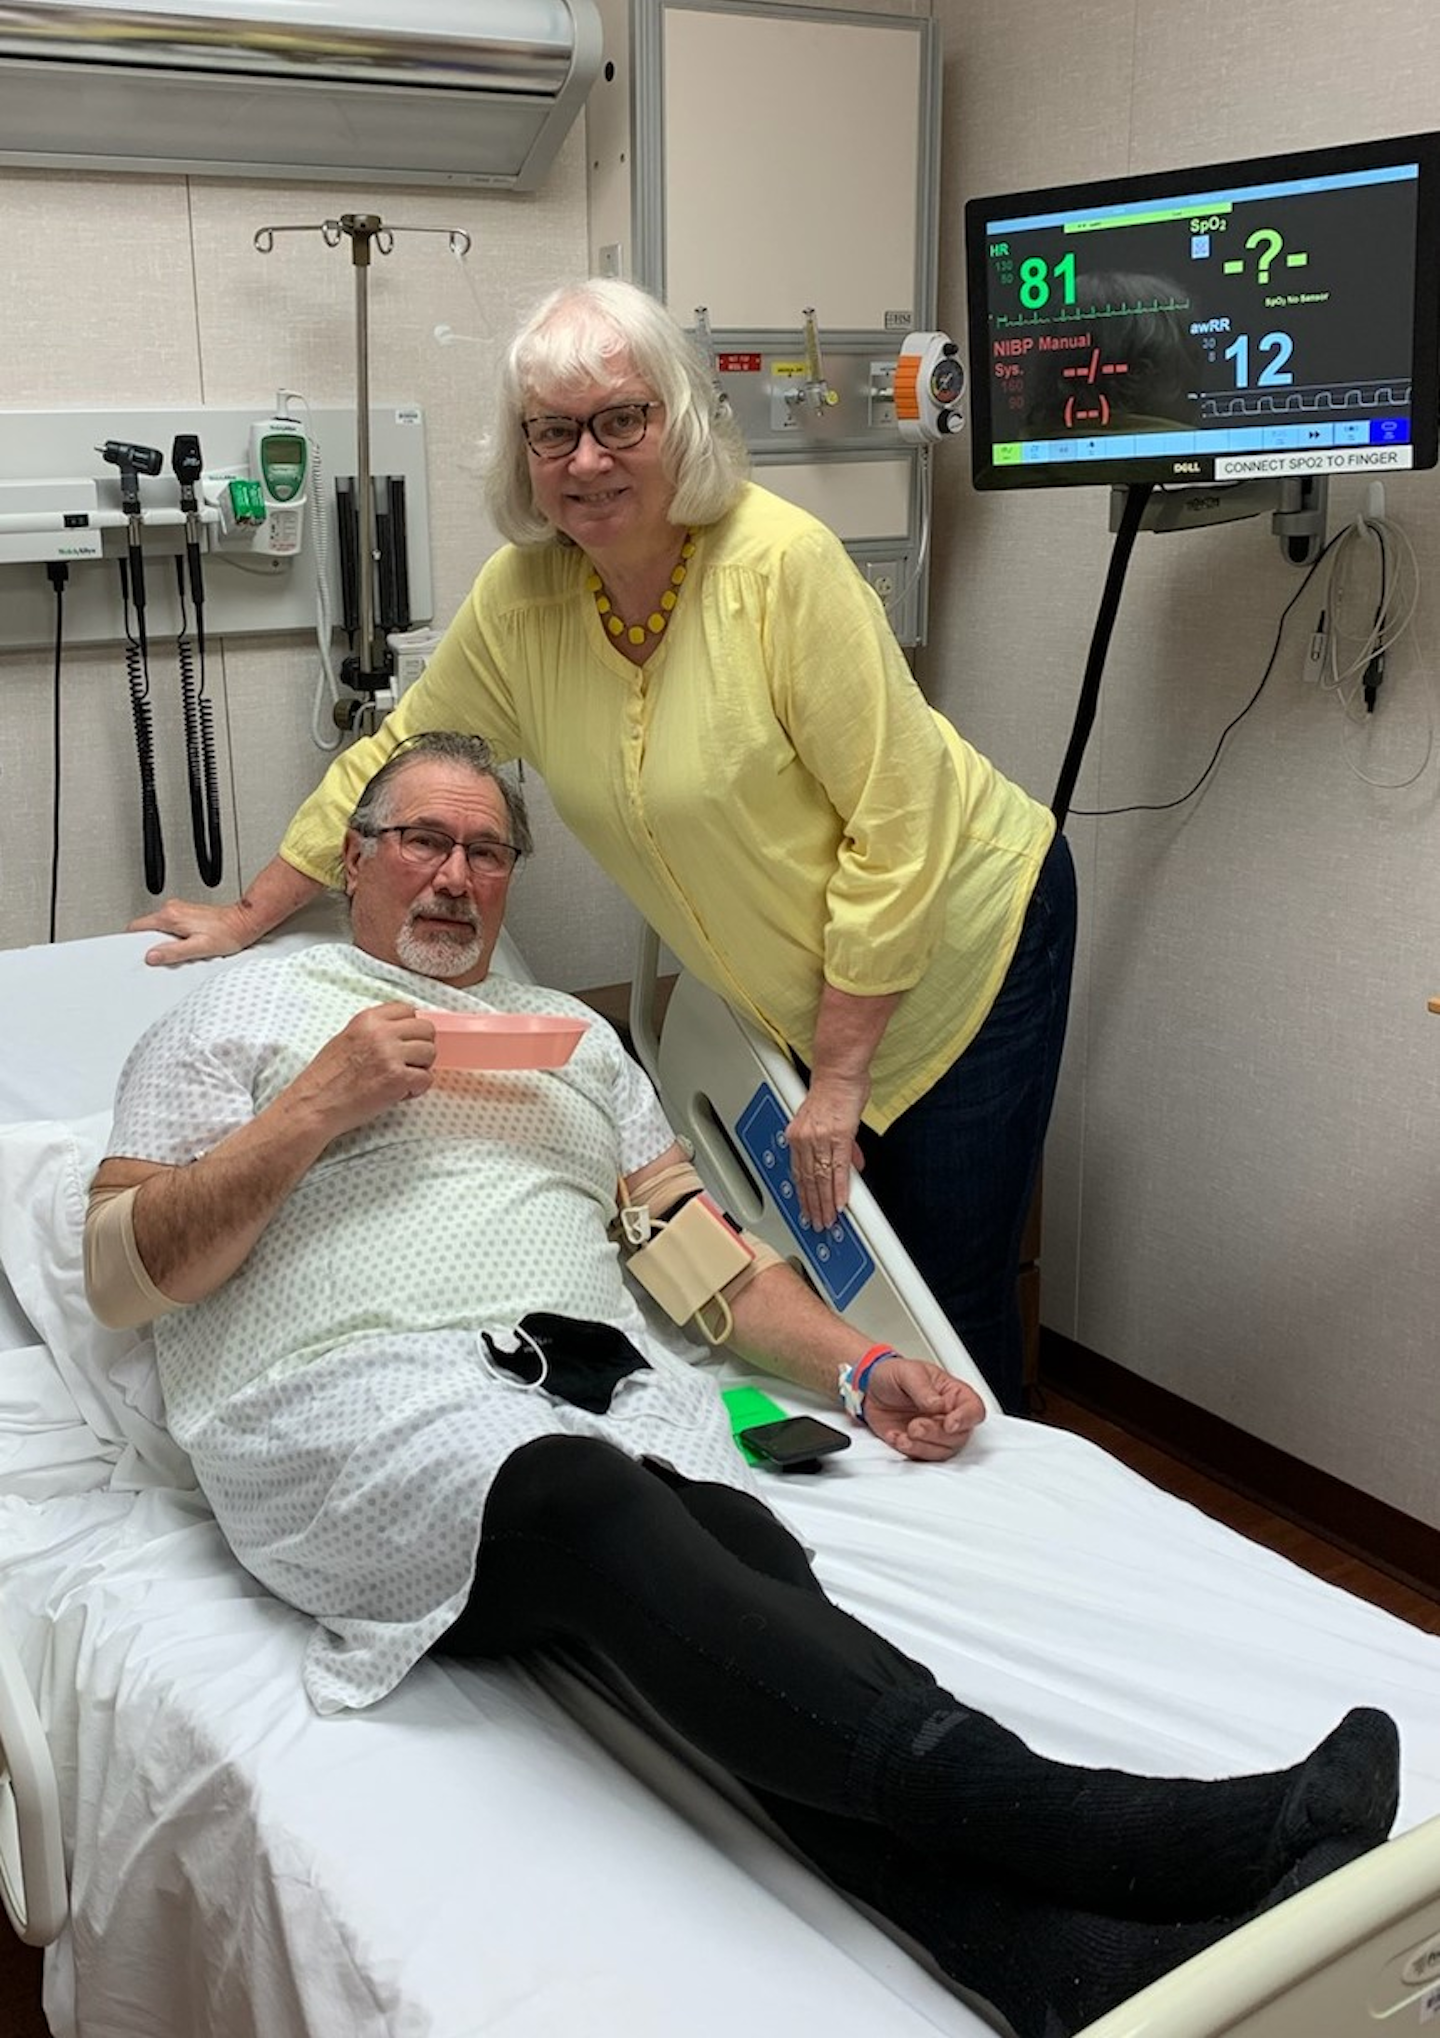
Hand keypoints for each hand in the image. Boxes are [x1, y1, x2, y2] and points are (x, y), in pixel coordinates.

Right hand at [128, 898, 255, 967]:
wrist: (244, 922)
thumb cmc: (228, 934)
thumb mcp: (199, 948)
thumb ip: (174, 952)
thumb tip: (152, 956)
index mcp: (170, 915)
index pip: (136, 927)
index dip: (132, 942)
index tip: (136, 954)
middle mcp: (172, 909)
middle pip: (145, 928)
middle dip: (148, 943)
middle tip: (160, 957)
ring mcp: (179, 909)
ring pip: (157, 927)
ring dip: (161, 940)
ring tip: (176, 951)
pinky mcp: (186, 913)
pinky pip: (169, 925)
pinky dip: (171, 937)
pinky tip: (183, 944)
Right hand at [294, 1003, 439, 1138]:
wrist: (314, 1105)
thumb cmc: (327, 1077)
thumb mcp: (346, 1038)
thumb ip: (373, 1031)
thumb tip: (401, 1033)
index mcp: (367, 1020)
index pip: (408, 1010)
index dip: (410, 1029)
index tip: (404, 1043)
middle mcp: (380, 1033)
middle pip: (426, 1030)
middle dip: (421, 1048)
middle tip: (407, 1064)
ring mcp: (390, 1055)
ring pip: (430, 1053)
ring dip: (420, 1069)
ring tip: (400, 1080)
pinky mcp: (397, 1078)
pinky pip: (426, 1079)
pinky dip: (416, 1090)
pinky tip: (398, 1094)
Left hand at [784, 1072, 867, 1230]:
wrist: (839, 1071)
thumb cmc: (834, 1089)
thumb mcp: (829, 1119)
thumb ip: (838, 1144)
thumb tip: (848, 1163)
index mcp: (797, 1135)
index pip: (798, 1172)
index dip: (802, 1194)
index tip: (806, 1209)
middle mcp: (805, 1138)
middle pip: (807, 1180)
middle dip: (812, 1205)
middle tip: (816, 1223)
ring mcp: (821, 1139)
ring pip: (820, 1178)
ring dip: (825, 1202)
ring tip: (828, 1220)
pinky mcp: (840, 1136)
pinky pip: (838, 1169)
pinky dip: (839, 1188)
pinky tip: (840, 1202)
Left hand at [860, 1355, 986, 1461]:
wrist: (870, 1388)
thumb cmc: (894, 1375)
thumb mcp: (908, 1373)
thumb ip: (924, 1389)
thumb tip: (938, 1405)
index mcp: (953, 1395)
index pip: (973, 1410)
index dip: (966, 1420)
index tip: (949, 1424)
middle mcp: (948, 1416)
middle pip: (959, 1436)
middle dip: (936, 1434)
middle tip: (915, 1426)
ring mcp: (934, 1433)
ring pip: (942, 1451)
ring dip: (922, 1446)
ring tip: (904, 1435)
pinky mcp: (918, 1445)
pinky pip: (920, 1456)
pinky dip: (907, 1450)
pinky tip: (895, 1437)